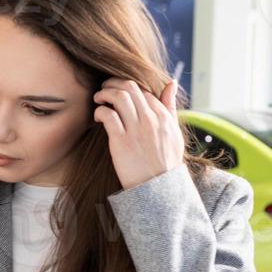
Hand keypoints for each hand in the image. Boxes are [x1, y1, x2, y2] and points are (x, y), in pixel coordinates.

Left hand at [92, 76, 184, 190]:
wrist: (158, 189)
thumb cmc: (165, 161)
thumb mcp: (174, 132)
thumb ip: (170, 106)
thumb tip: (171, 82)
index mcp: (163, 116)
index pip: (142, 90)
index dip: (127, 87)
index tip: (117, 91)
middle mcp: (150, 120)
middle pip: (129, 87)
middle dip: (112, 83)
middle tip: (104, 88)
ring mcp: (136, 130)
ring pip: (118, 97)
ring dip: (104, 93)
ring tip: (98, 99)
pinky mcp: (121, 142)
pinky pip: (108, 115)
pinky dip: (99, 111)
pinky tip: (97, 117)